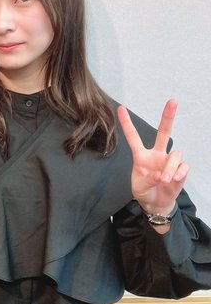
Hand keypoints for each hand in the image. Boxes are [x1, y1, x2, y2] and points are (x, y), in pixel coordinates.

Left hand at [117, 99, 188, 216]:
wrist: (156, 203)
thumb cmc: (144, 190)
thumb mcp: (139, 186)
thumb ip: (148, 179)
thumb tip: (162, 175)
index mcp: (141, 156)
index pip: (133, 137)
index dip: (127, 123)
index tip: (120, 108)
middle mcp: (157, 154)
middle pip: (164, 132)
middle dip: (168, 116)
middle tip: (172, 101)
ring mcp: (169, 161)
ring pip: (175, 155)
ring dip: (170, 168)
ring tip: (165, 180)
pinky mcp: (180, 170)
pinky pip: (183, 166)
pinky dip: (179, 173)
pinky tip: (174, 180)